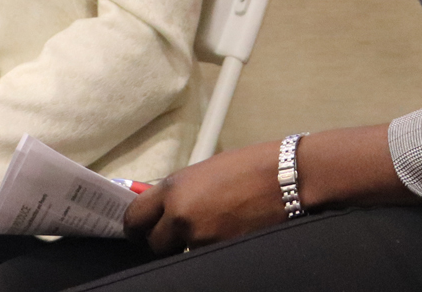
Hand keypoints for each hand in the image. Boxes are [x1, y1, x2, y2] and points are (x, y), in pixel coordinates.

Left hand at [123, 142, 286, 254]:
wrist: (287, 177)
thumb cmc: (250, 165)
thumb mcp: (205, 171)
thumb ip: (181, 190)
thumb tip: (166, 208)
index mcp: (173, 188)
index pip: (135, 218)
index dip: (137, 227)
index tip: (142, 230)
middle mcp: (180, 215)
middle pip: (155, 244)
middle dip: (165, 241)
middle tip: (177, 234)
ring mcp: (200, 237)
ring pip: (181, 252)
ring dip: (189, 245)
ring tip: (212, 228)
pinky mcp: (220, 251)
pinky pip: (204, 255)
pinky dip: (211, 248)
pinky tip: (226, 234)